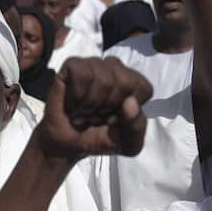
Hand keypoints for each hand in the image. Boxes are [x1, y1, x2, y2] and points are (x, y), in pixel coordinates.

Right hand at [36, 57, 151, 160]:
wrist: (67, 146)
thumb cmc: (99, 138)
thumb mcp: (128, 144)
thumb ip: (137, 127)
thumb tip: (129, 102)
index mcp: (133, 84)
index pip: (144, 88)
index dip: (129, 111)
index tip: (115, 119)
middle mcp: (115, 70)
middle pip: (125, 81)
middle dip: (109, 107)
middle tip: (97, 116)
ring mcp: (93, 64)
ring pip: (102, 77)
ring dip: (91, 104)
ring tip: (84, 112)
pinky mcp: (71, 65)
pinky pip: (82, 74)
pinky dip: (77, 96)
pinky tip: (73, 104)